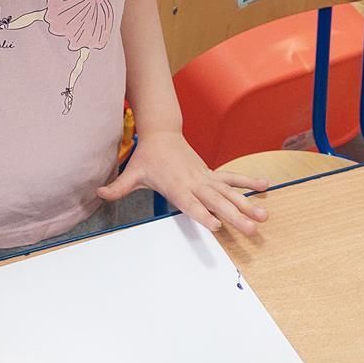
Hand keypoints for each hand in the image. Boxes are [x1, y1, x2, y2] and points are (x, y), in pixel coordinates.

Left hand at [98, 129, 268, 236]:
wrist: (161, 133)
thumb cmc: (148, 157)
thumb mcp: (132, 173)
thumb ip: (117, 188)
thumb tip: (97, 194)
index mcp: (177, 186)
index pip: (191, 204)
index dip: (203, 215)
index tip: (217, 226)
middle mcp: (194, 182)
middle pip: (217, 202)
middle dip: (235, 216)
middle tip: (252, 228)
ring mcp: (205, 177)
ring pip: (229, 192)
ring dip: (247, 203)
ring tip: (264, 215)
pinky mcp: (211, 173)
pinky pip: (232, 178)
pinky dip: (248, 181)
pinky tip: (266, 187)